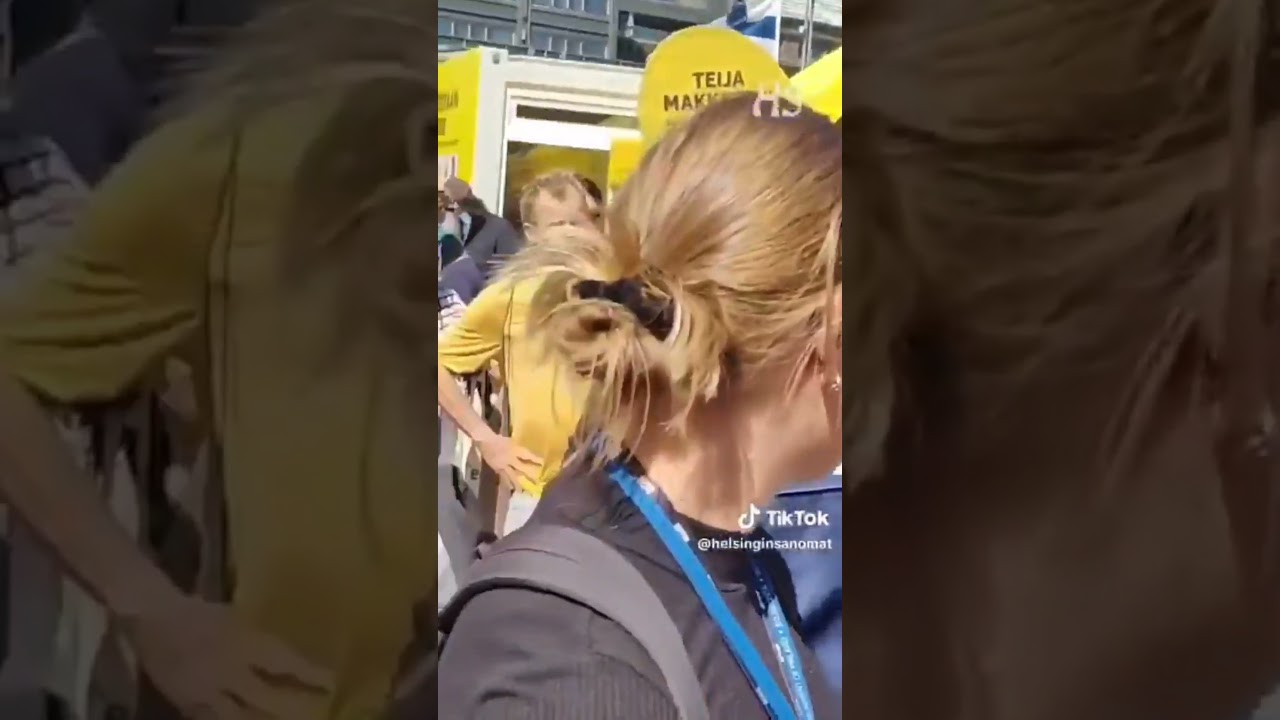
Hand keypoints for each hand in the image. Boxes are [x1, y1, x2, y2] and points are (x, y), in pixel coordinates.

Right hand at [119, 593, 331, 718]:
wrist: (154, 620)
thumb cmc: (201, 612)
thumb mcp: (238, 619)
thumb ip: (260, 642)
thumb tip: (288, 658)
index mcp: (244, 643)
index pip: (286, 663)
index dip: (311, 675)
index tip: (331, 683)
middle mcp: (229, 671)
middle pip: (268, 697)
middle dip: (295, 704)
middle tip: (318, 708)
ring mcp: (207, 691)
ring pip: (242, 716)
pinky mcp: (188, 704)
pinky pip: (213, 719)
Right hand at [476, 434, 541, 490]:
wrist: (486, 441)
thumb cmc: (500, 439)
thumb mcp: (512, 442)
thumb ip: (520, 450)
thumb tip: (529, 456)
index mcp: (515, 449)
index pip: (528, 456)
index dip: (536, 460)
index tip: (543, 465)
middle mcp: (511, 458)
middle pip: (523, 468)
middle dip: (530, 475)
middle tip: (538, 482)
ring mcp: (503, 465)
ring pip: (513, 475)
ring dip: (519, 483)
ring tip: (525, 491)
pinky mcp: (497, 469)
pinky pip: (504, 477)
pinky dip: (508, 483)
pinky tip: (512, 489)